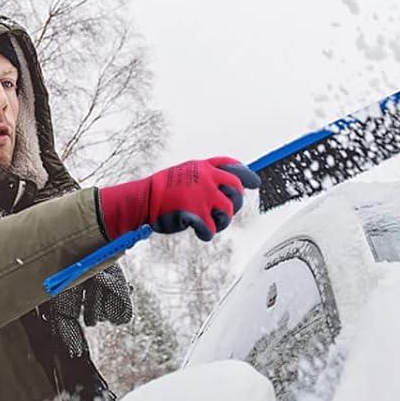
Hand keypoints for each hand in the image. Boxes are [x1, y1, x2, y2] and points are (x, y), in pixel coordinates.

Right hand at [98, 158, 260, 242]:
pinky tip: (201, 232)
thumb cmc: (163, 189)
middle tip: (226, 212)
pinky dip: (208, 233)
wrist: (144, 199)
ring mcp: (202, 196)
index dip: (247, 175)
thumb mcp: (186, 173)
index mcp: (205, 168)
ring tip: (213, 224)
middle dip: (235, 203)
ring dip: (223, 221)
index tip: (256, 184)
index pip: (234, 168)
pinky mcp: (195, 214)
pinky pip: (211, 228)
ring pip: (227, 211)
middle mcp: (207, 179)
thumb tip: (225, 184)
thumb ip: (206, 175)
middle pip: (236, 191)